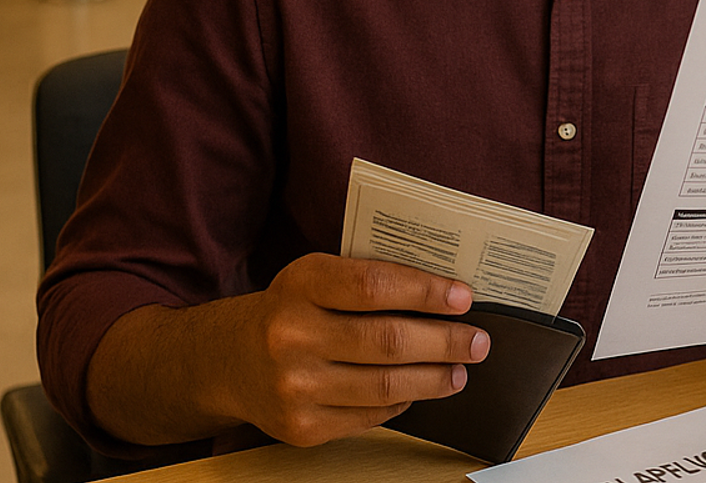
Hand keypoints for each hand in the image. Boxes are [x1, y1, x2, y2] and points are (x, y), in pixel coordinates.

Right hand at [222, 253, 486, 445]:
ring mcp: (295, 387)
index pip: (375, 286)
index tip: (463, 297)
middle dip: (445, 342)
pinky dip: (402, 402)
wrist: (227, 360)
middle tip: (478, 341)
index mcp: (300, 285)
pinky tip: (417, 390)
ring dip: (434, 378)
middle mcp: (292, 336)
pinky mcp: (301, 427)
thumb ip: (368, 282)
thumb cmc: (288, 311)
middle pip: (389, 341)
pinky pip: (370, 415)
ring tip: (459, 370)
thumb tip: (444, 298)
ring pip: (386, 385)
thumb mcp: (315, 278)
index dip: (426, 292)